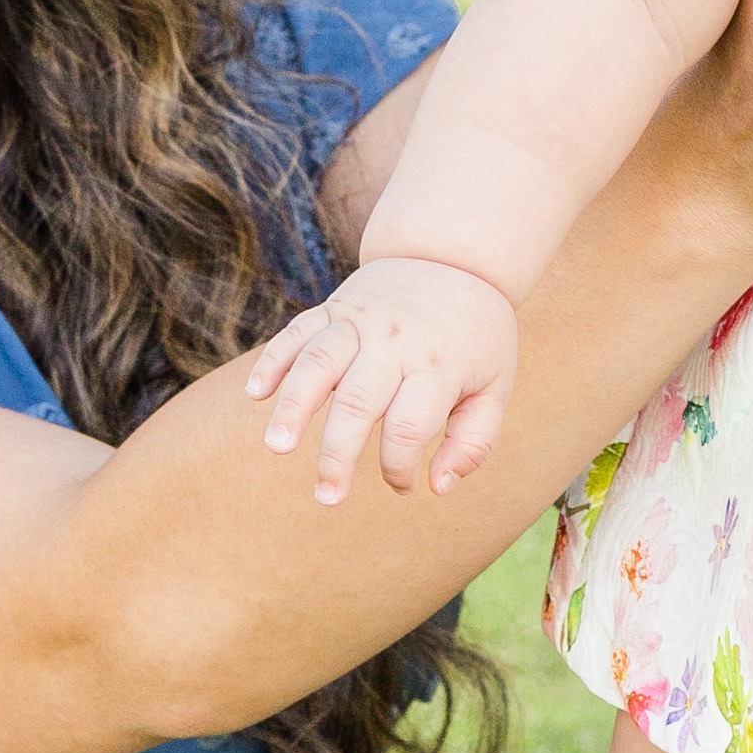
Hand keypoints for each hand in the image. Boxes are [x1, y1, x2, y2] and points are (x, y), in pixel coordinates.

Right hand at [243, 255, 520, 504]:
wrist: (454, 254)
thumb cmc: (476, 336)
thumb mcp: (495, 385)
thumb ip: (475, 442)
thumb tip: (436, 488)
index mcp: (438, 364)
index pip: (409, 427)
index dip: (400, 467)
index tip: (401, 486)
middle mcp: (395, 341)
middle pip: (358, 401)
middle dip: (338, 454)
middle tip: (328, 497)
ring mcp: (360, 320)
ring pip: (318, 362)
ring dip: (294, 405)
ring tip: (277, 447)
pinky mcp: (334, 306)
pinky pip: (297, 332)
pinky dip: (274, 361)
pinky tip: (257, 395)